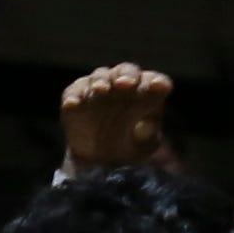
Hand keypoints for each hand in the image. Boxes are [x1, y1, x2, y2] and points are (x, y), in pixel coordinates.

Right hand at [59, 62, 174, 172]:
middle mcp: (122, 84)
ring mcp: (98, 87)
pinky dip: (74, 96)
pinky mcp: (75, 97)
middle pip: (127, 71)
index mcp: (146, 92)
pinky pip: (73, 92)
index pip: (154, 81)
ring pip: (100, 76)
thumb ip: (149, 132)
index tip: (160, 87)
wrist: (99, 161)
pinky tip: (74, 104)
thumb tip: (150, 124)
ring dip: (100, 81)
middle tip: (125, 84)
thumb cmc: (130, 147)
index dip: (157, 82)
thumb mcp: (144, 145)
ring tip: (101, 90)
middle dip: (127, 75)